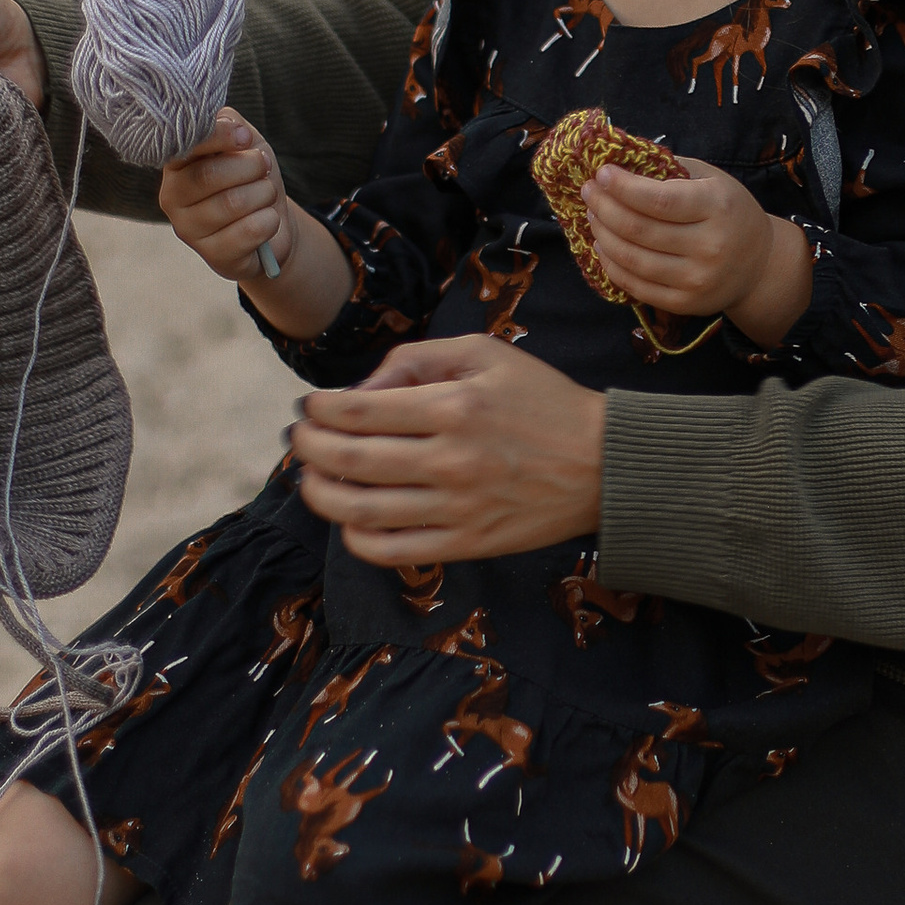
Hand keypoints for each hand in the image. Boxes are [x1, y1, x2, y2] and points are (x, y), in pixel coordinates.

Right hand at [160, 110, 289, 280]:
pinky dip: (269, 220)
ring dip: (263, 193)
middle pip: (208, 176)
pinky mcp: (212, 255)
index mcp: (175, 165)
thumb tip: (226, 124)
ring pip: (232, 204)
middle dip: (249, 167)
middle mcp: (172, 197)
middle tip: (264, 166)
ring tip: (266, 194)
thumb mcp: (244, 143)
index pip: (187, 146)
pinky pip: (248, 232)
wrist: (270, 223)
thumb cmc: (251, 179)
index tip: (246, 138)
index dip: (220, 137)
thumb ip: (230, 123)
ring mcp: (189, 230)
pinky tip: (267, 219)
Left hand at [291, 341, 605, 563]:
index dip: (319, 408)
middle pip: (349, 459)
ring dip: (319, 493)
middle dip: (309, 447)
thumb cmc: (542, 401)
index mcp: (454, 406)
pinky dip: (356, 537)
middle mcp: (451, 460)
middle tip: (300, 439)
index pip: (358, 411)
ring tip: (311, 478)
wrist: (604, 465)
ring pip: (360, 509)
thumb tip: (362, 388)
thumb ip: (418, 358)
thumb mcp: (486, 354)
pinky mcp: (466, 544)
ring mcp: (457, 507)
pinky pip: (392, 551)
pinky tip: (350, 519)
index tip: (311, 406)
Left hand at [581, 154, 811, 349]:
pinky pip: (636, 286)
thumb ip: (669, 169)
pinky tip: (603, 245)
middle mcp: (710, 246)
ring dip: (602, 234)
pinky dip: (612, 264)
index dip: (623, 187)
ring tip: (593, 216)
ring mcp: (697, 280)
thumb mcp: (711, 179)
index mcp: (717, 207)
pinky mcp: (685, 304)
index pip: (658, 200)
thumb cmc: (729, 212)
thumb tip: (619, 159)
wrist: (759, 264)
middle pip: (639, 229)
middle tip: (589, 192)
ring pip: (632, 259)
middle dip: (604, 208)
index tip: (602, 174)